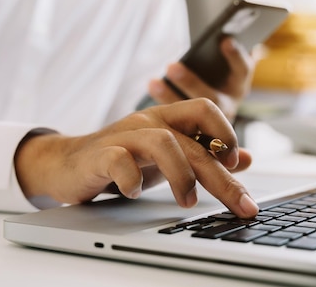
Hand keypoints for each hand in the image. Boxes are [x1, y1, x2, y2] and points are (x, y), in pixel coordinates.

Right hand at [14, 98, 258, 217]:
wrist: (69, 162)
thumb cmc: (124, 157)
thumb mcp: (168, 156)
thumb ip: (203, 154)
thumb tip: (246, 158)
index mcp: (166, 118)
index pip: (205, 109)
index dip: (226, 133)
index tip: (235, 165)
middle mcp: (147, 122)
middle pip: (192, 141)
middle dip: (221, 177)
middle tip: (242, 206)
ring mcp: (123, 136)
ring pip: (162, 143)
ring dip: (181, 176)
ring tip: (187, 202)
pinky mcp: (100, 154)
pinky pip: (120, 161)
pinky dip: (133, 180)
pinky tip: (136, 193)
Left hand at [148, 37, 254, 120]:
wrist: (211, 114)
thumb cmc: (214, 74)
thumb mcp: (221, 63)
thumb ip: (225, 48)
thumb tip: (224, 35)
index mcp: (239, 84)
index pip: (243, 70)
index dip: (236, 56)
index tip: (224, 40)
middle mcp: (229, 104)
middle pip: (213, 97)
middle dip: (190, 82)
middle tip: (171, 66)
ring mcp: (212, 121)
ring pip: (192, 113)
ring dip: (170, 96)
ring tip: (153, 82)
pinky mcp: (195, 130)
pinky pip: (178, 120)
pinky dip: (163, 102)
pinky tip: (152, 86)